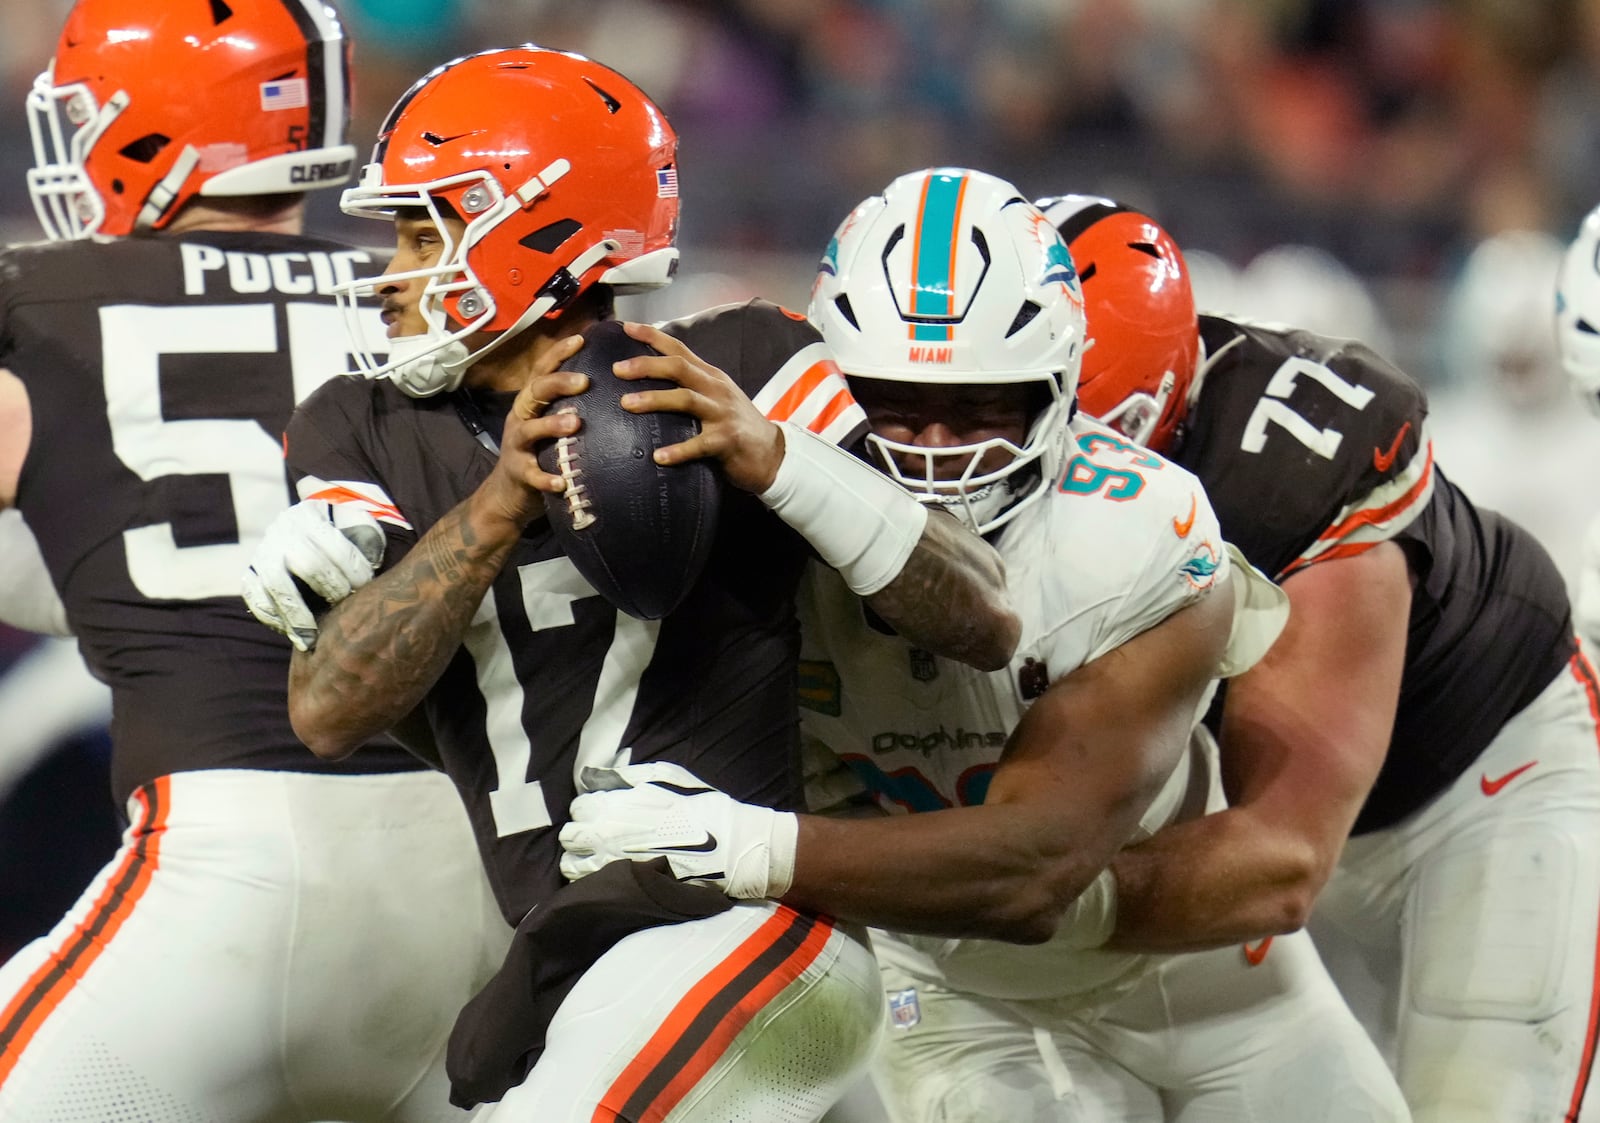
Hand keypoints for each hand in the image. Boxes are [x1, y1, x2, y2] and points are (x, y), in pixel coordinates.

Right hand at [242, 499, 384, 651]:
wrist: (311, 534)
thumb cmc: (345, 536)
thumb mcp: (360, 527)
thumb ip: (368, 540)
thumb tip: (371, 564)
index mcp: (311, 514)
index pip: (334, 545)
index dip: (354, 571)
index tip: (367, 588)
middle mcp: (282, 530)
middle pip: (306, 564)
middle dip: (331, 589)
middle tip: (346, 605)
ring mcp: (262, 553)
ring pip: (276, 585)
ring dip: (298, 615)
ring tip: (315, 639)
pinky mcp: (249, 575)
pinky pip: (256, 600)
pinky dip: (275, 620)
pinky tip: (296, 636)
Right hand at [477, 333, 589, 528]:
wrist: (509, 493)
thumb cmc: (540, 452)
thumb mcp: (551, 424)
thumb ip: (571, 406)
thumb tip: (609, 384)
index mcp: (532, 403)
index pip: (543, 371)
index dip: (558, 353)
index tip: (581, 339)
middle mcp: (521, 418)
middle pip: (535, 393)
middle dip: (558, 383)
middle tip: (584, 381)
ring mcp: (517, 445)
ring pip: (530, 430)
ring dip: (551, 425)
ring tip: (574, 422)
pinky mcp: (519, 474)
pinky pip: (532, 474)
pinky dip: (546, 478)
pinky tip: (561, 481)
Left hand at [559, 761, 797, 899]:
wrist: (729, 846)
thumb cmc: (700, 806)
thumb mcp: (665, 776)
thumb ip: (626, 775)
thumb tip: (596, 775)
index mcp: (614, 803)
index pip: (578, 807)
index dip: (589, 809)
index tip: (602, 814)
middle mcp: (605, 833)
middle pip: (568, 835)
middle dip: (579, 834)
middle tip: (598, 836)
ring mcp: (611, 864)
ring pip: (570, 864)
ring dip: (580, 859)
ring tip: (599, 859)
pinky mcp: (624, 888)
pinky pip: (590, 885)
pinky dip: (592, 880)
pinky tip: (609, 875)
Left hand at [613, 321, 785, 492]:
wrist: (773, 454)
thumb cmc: (737, 426)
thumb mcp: (717, 397)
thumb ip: (691, 386)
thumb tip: (651, 380)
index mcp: (711, 376)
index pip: (679, 348)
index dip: (652, 336)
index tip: (625, 327)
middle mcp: (716, 389)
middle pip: (678, 368)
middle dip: (646, 365)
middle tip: (617, 369)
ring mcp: (723, 413)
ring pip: (685, 399)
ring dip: (654, 400)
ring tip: (627, 404)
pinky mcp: (728, 440)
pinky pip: (699, 444)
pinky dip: (678, 450)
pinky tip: (658, 457)